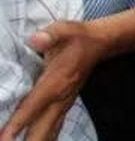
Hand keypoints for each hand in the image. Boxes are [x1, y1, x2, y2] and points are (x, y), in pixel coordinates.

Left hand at [0, 21, 108, 140]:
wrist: (101, 42)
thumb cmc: (77, 36)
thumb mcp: (64, 29)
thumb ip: (49, 35)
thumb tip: (35, 40)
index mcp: (55, 83)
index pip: (31, 107)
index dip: (16, 125)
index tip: (3, 140)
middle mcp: (60, 98)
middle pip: (41, 130)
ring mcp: (64, 104)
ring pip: (50, 132)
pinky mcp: (65, 105)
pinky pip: (54, 128)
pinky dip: (47, 138)